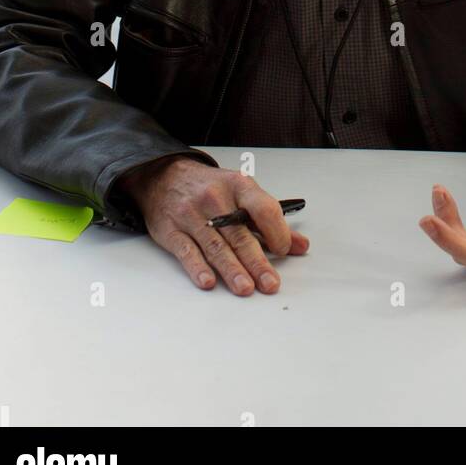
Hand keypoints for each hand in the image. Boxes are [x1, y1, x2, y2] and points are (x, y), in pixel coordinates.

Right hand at [116, 158, 309, 296]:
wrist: (165, 176)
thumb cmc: (210, 187)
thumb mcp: (242, 192)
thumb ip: (270, 221)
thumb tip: (300, 246)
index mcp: (238, 185)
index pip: (262, 208)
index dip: (276, 231)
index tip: (283, 250)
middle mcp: (215, 199)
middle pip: (239, 234)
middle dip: (256, 261)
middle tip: (269, 283)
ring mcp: (191, 215)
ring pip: (215, 246)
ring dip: (232, 270)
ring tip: (246, 288)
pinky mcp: (170, 230)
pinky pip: (186, 251)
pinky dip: (198, 268)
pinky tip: (209, 281)